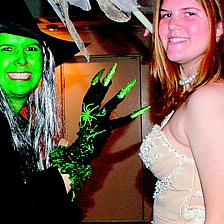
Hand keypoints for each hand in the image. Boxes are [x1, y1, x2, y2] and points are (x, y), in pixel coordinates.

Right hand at [50, 63, 149, 189]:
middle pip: (98, 95)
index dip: (96, 84)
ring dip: (120, 94)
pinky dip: (133, 115)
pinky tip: (142, 109)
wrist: (81, 153)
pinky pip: (121, 122)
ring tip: (130, 84)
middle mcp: (91, 115)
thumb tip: (100, 114)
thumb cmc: (84, 141)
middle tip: (112, 70)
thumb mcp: (85, 126)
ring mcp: (99, 122)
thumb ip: (94, 117)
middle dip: (105, 82)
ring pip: (109, 105)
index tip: (102, 73)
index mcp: (86, 112)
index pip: (90, 94)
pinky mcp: (106, 130)